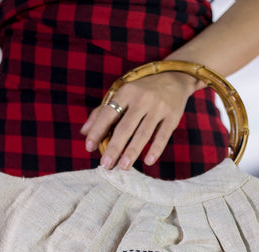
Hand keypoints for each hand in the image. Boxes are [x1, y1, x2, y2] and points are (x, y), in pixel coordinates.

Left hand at [80, 72, 198, 169]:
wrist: (174, 78)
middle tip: (106, 164)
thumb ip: (102, 112)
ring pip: (143, 133)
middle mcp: (142, 98)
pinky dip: (155, 149)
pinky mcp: (173, 116)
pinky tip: (148, 161)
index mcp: (126, 92)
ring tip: (123, 167)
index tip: (89, 147)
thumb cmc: (142, 91)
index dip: (97, 131)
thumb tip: (84, 132)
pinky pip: (163, 135)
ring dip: (133, 151)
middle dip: (115, 147)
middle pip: (125, 126)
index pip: (108, 113)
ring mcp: (158, 107)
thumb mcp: (122, 95)